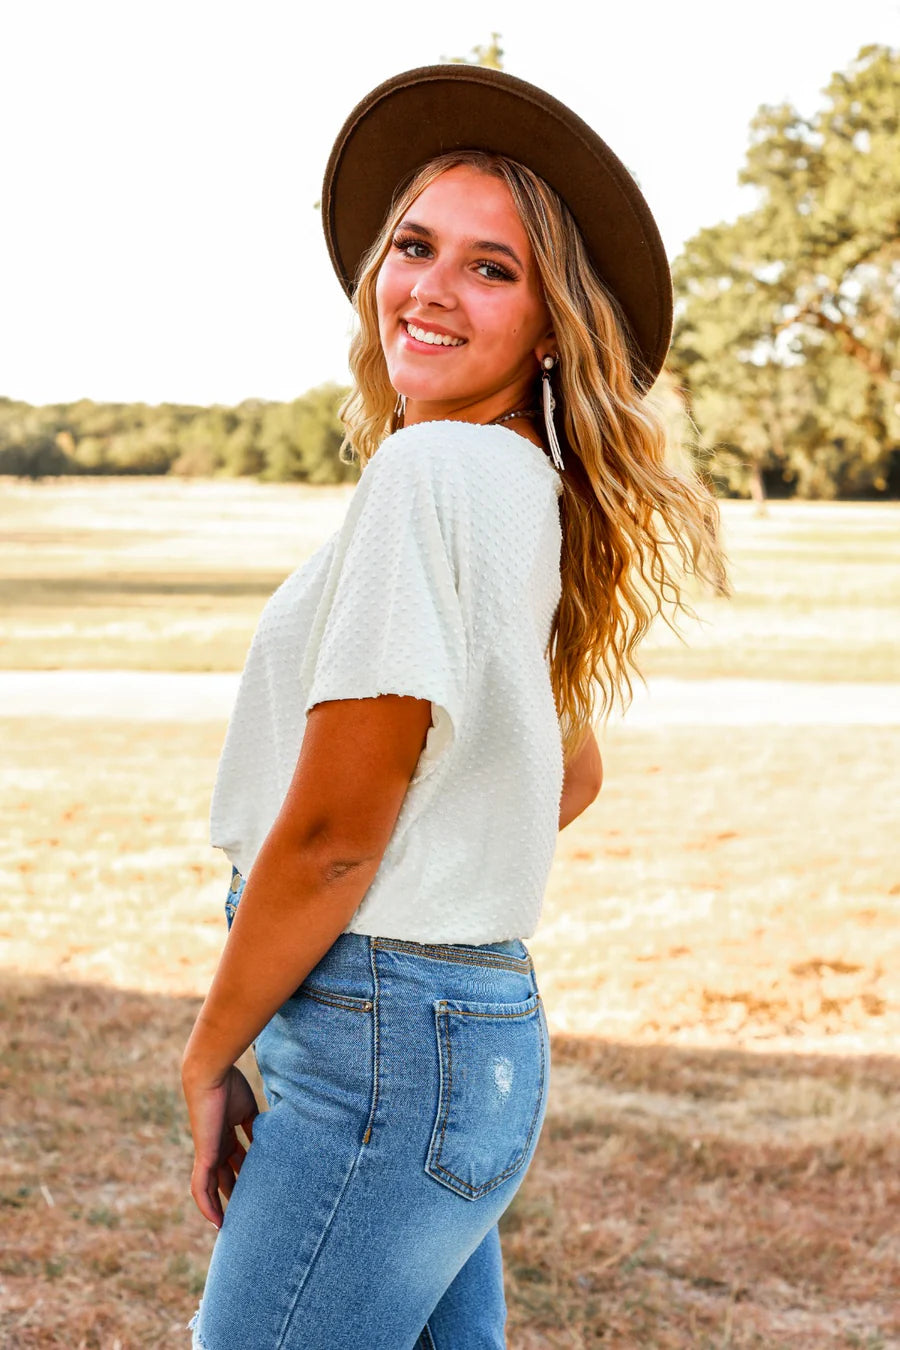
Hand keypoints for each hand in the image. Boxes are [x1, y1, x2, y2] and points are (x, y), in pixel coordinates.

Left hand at [182, 1063, 259, 1228]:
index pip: (235, 1158)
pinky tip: (217, 1222)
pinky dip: (207, 1205)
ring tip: (231, 1226)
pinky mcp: (204, 1156)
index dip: (243, 1172)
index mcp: (226, 1132)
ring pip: (213, 1186)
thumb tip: (271, 1140)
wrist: (211, 1074)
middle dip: (234, 1192)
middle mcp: (216, 1145)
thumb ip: (255, 1126)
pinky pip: (202, 1187)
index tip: (254, 1186)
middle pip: (225, 1175)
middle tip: (246, 1212)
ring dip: (221, 1205)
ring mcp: (208, 1152)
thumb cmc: (230, 1084)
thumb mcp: (248, 1109)